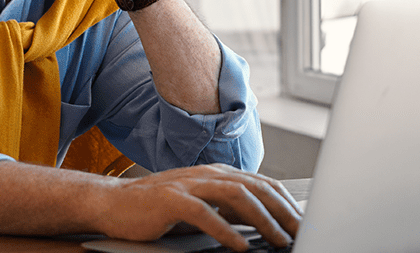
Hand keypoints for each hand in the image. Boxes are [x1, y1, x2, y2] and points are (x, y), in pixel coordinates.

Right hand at [96, 164, 301, 251]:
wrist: (113, 204)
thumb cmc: (158, 209)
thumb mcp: (202, 207)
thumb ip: (230, 211)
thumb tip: (265, 223)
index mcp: (217, 174)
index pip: (262, 184)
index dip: (287, 203)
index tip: (305, 223)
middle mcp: (207, 174)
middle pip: (255, 187)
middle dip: (284, 211)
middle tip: (302, 232)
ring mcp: (189, 184)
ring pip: (236, 195)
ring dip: (262, 219)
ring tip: (279, 239)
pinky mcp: (171, 199)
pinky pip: (204, 213)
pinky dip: (225, 229)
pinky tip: (239, 245)